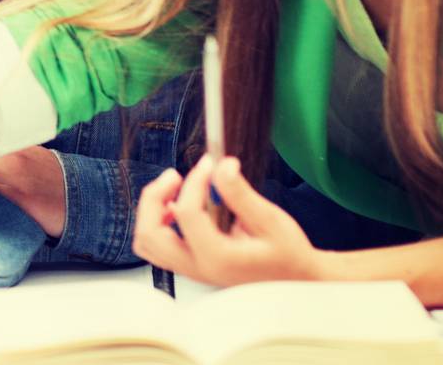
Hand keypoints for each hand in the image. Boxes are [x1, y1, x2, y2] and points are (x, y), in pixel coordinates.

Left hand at [132, 155, 326, 285]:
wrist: (296, 279)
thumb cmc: (287, 253)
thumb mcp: (271, 220)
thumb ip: (241, 194)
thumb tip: (221, 165)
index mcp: (218, 257)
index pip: (188, 214)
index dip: (194, 182)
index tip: (209, 163)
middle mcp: (198, 267)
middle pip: (150, 234)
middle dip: (154, 199)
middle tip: (175, 176)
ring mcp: (192, 268)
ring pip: (147, 242)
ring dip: (151, 211)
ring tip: (172, 189)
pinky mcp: (192, 263)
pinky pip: (159, 245)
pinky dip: (159, 221)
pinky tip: (177, 204)